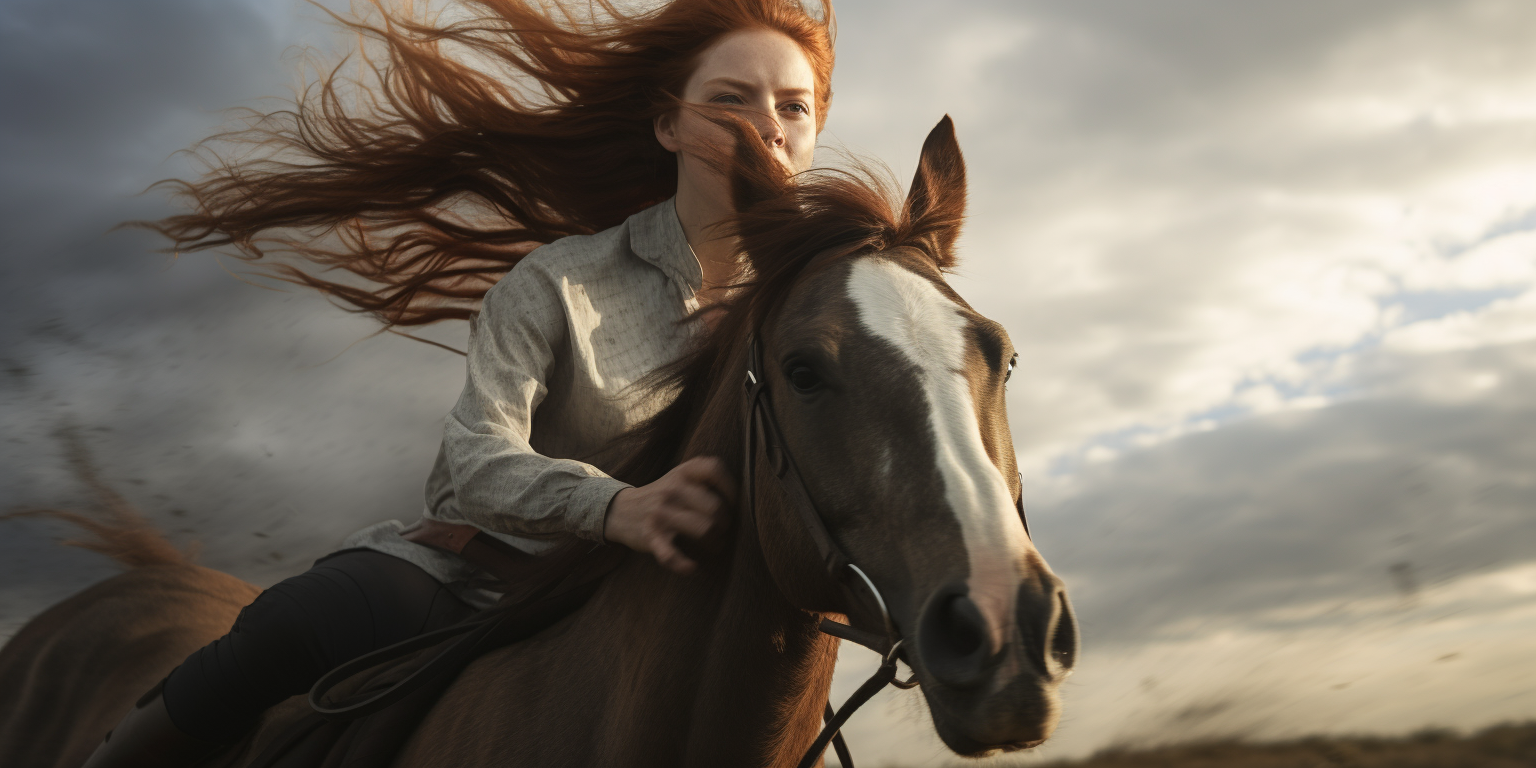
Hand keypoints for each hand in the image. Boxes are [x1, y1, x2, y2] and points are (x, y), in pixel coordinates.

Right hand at [604, 456, 735, 574]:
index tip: (734, 504)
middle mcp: (672, 489)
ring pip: (704, 529)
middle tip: (723, 531)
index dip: (731, 488)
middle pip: (716, 508)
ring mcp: (660, 513)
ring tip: (716, 546)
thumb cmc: (663, 495)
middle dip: (726, 524)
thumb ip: (706, 479)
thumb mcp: (680, 477)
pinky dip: (684, 565)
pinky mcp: (650, 536)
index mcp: (683, 473)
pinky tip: (692, 568)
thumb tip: (744, 500)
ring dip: (716, 543)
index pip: (715, 469)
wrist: (620, 510)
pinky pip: (671, 555)